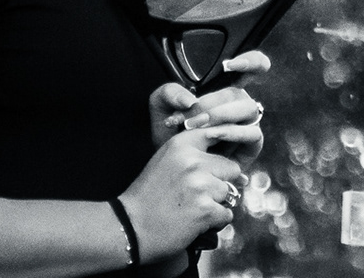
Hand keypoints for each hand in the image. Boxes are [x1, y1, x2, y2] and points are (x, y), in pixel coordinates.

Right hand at [117, 129, 245, 262]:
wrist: (130, 228)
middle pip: (231, 168)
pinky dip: (216, 221)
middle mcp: (193, 161)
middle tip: (198, 195)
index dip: (220, 151)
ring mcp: (200, 185)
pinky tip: (196, 222)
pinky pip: (226, 214)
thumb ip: (192, 154)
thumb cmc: (148, 196)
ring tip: (192, 209)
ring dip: (216, 203)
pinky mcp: (205, 209)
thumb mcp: (165, 161)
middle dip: (219, 183)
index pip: (217, 135)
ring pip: (229, 193)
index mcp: (181, 145)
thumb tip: (232, 162)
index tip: (216, 163)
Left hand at [150, 51, 269, 169]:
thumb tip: (190, 99)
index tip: (229, 65)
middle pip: (239, 93)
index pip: (252, 67)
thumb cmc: (169, 133)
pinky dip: (235, 133)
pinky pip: (253, 134)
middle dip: (212, 104)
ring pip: (249, 110)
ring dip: (223, 116)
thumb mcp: (160, 107)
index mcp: (224, 90)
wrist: (169, 165)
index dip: (250, 61)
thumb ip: (170, 92)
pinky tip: (215, 136)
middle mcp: (239, 105)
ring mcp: (247, 125)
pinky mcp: (251, 147)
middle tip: (189, 118)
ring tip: (197, 127)